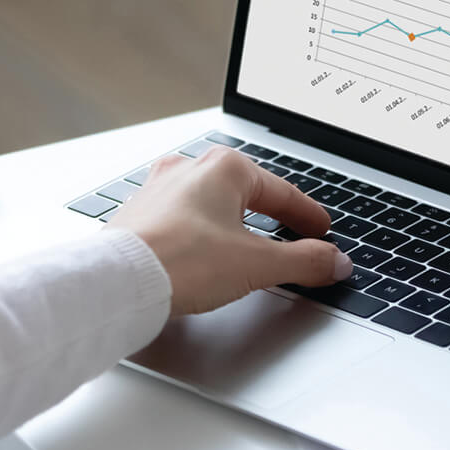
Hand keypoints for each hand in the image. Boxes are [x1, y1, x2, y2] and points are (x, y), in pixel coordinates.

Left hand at [113, 146, 352, 315]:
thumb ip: (303, 262)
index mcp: (224, 168)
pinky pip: (184, 217)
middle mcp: (189, 169)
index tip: (321, 231)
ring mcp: (160, 189)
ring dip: (235, 222)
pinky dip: (205, 231)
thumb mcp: (257, 264)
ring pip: (212, 203)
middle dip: (272, 215)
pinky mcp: (140, 214)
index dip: (308, 216)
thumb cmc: (179, 262)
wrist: (119, 282)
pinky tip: (207, 252)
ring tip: (251, 245)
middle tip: (294, 234)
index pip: (282, 193)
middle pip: (246, 193)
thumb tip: (331, 261)